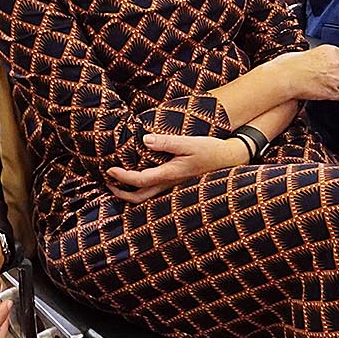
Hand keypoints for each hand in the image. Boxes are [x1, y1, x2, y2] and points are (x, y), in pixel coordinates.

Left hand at [107, 132, 255, 201]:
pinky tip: (139, 178)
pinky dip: (142, 189)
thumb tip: (144, 140)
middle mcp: (170, 184)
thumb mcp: (189, 143)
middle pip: (139, 197)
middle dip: (121, 193)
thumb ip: (166, 142)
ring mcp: (174, 187)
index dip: (122, 177)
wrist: (230, 160)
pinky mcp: (177, 184)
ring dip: (130, 193)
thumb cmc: (210, 150)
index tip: (110, 170)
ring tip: (118, 183)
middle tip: (109, 182)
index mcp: (170, 174)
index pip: (140, 181)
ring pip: (147, 197)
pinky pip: (155, 191)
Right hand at [266, 43, 338, 102]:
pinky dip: (335, 96)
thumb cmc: (290, 65)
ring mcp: (336, 79)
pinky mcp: (332, 92)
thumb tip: (326, 62)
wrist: (284, 78)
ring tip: (337, 88)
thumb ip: (323, 57)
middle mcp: (336, 64)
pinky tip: (327, 93)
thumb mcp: (309, 53)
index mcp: (330, 51)